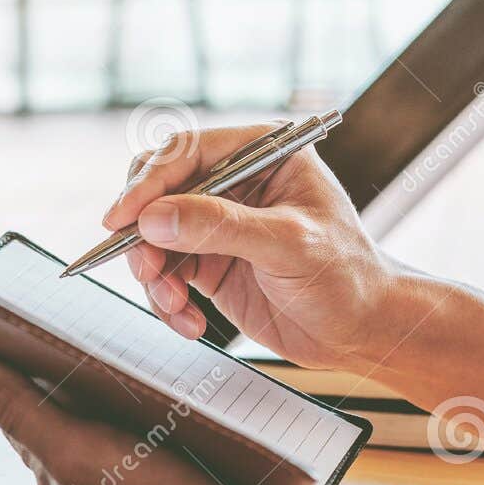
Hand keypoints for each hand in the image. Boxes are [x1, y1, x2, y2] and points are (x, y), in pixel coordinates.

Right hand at [104, 124, 403, 372]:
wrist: (361, 330)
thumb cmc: (346, 276)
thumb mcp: (287, 244)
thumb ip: (220, 226)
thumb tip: (155, 217)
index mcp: (261, 154)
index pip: (185, 154)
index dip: (148, 185)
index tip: (122, 219)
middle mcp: (234, 183)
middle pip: (158, 192)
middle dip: (143, 234)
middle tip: (142, 267)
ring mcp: (217, 224)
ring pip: (154, 238)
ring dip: (155, 277)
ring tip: (176, 308)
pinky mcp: (208, 263)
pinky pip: (165, 275)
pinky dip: (167, 302)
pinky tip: (189, 322)